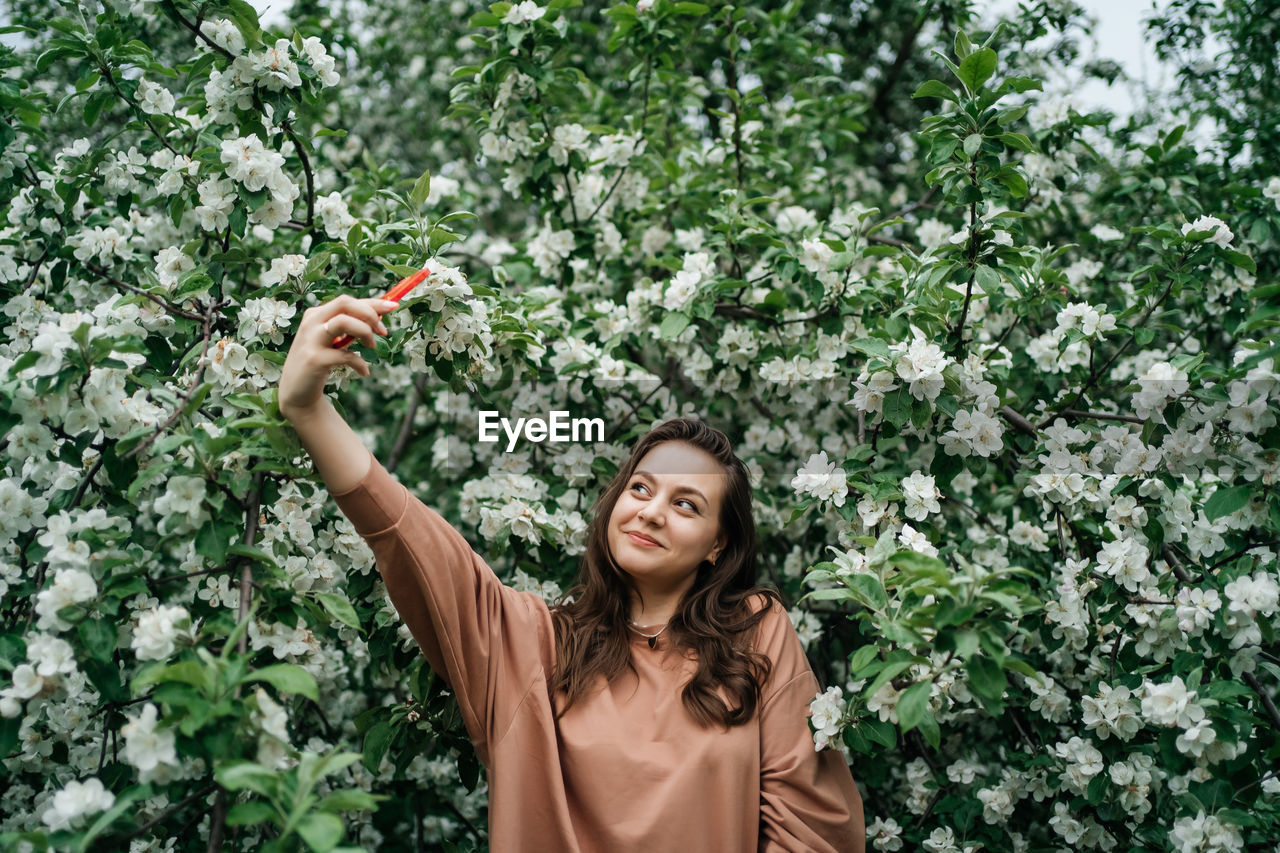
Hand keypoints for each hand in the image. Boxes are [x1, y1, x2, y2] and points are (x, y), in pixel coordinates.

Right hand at [277, 294, 395, 418]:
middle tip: (383, 330)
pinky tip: (364, 372)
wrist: (297, 391)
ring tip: (372, 347)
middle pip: (345, 303)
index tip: (393, 306)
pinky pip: (345, 355)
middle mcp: (311, 322)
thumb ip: (350, 326)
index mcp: (317, 314)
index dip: (372, 303)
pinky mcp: (314, 359)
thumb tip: (379, 315)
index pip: (348, 301)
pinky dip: (360, 363)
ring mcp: (311, 340)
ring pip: (342, 322)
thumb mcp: (333, 340)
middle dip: (370, 314)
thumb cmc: (320, 361)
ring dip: (365, 332)